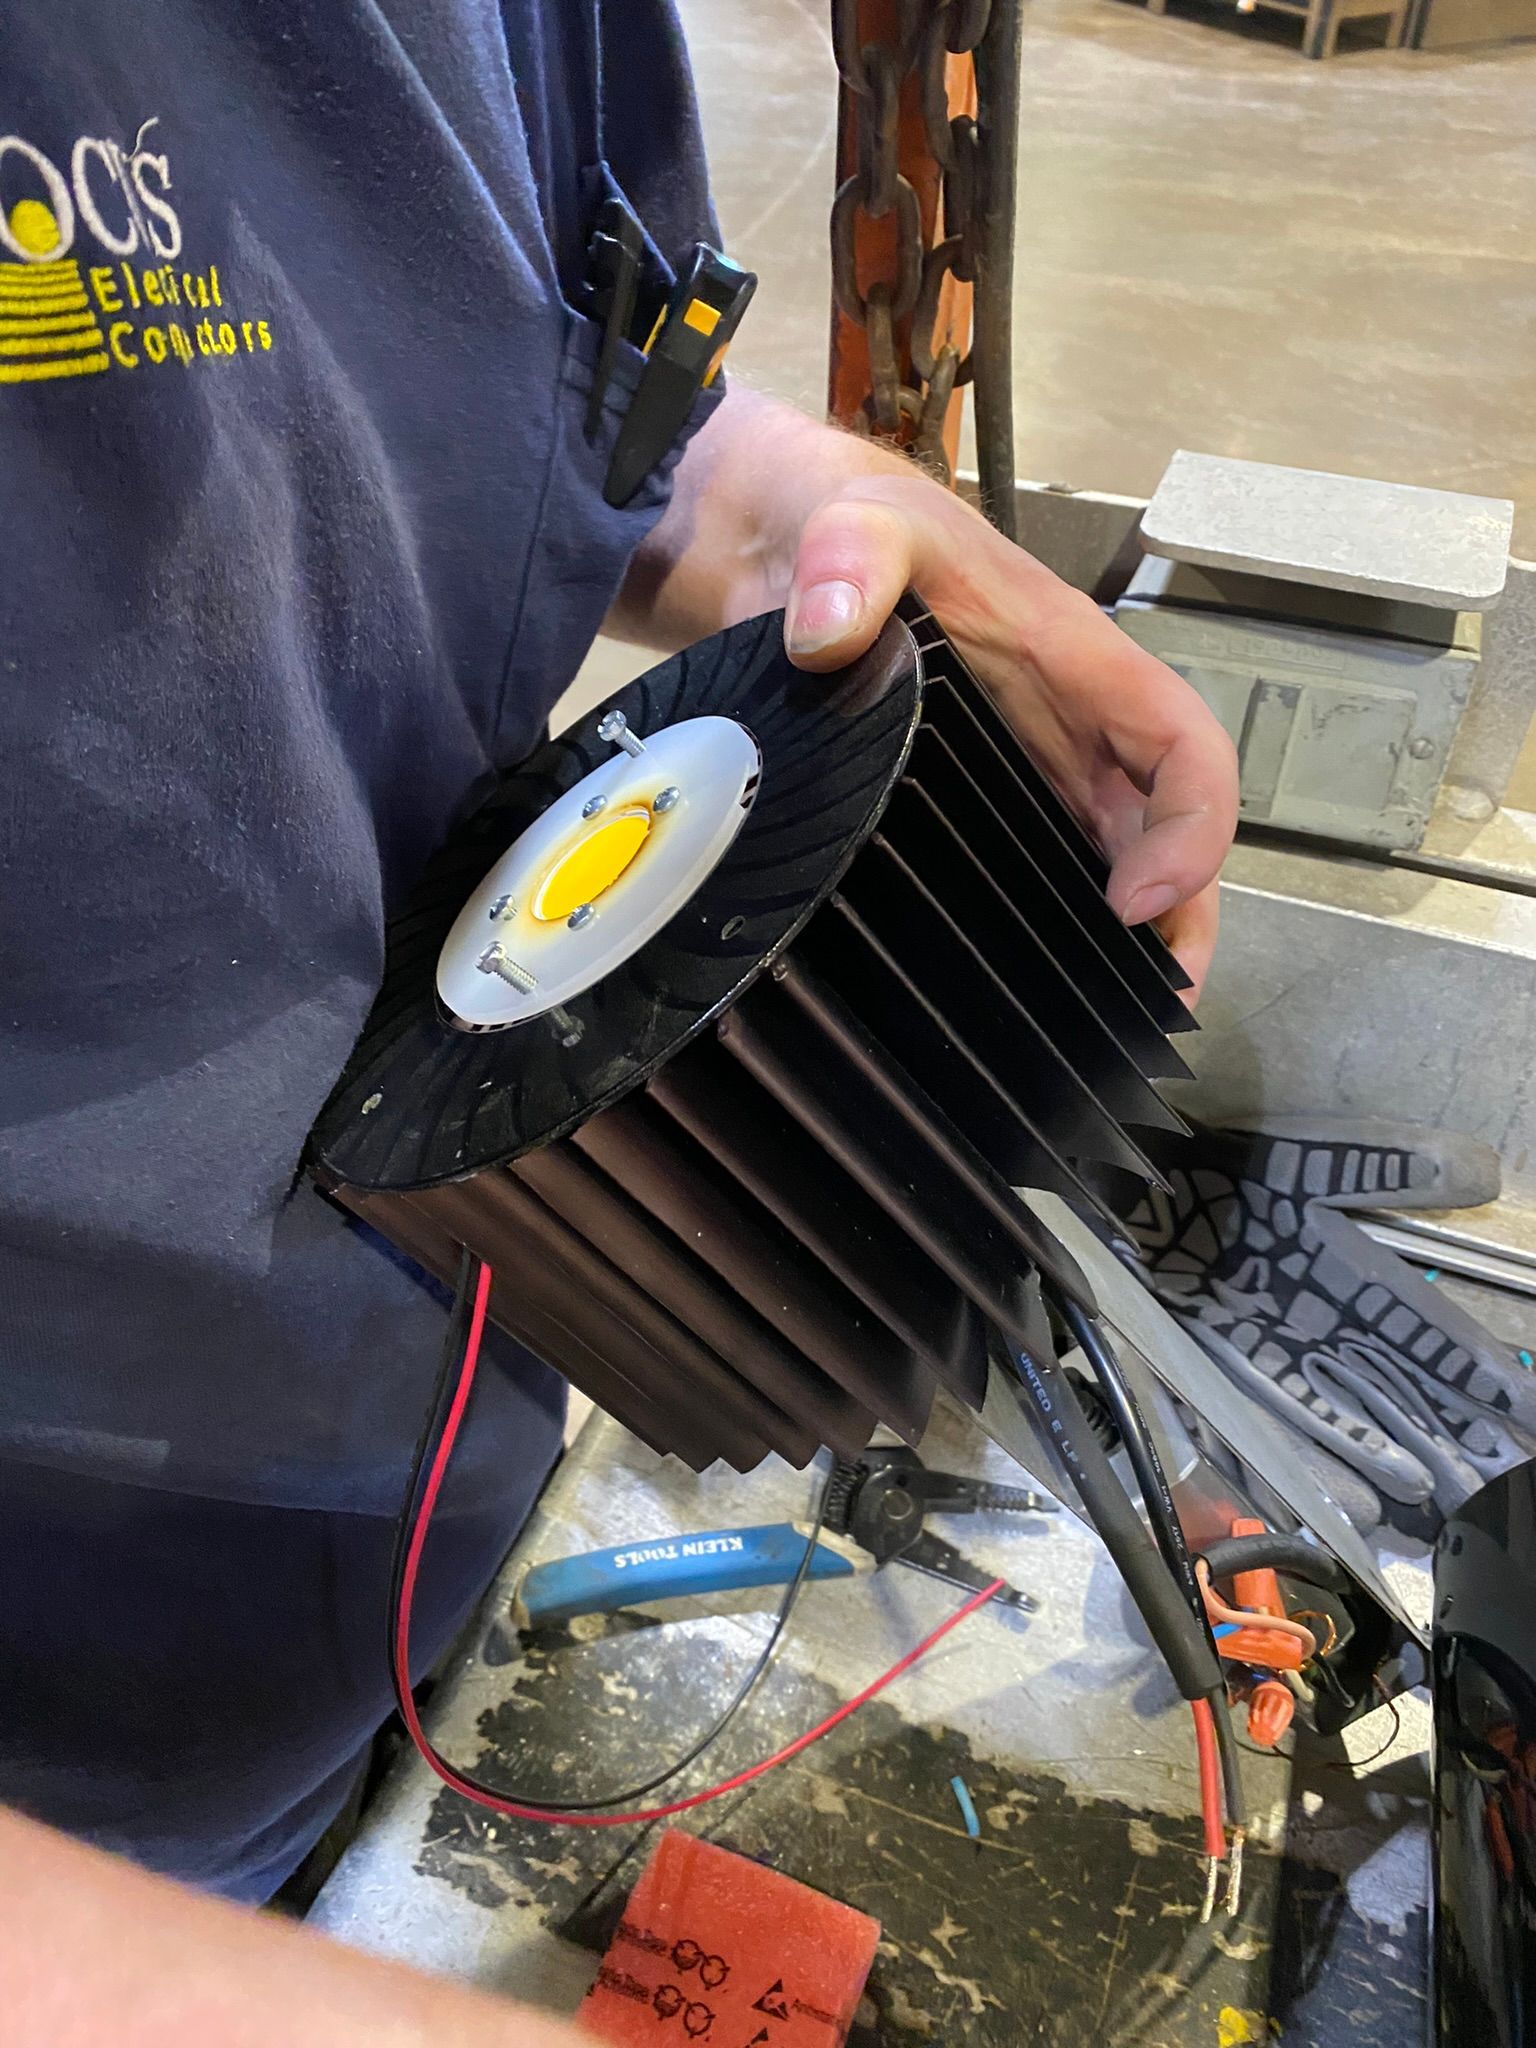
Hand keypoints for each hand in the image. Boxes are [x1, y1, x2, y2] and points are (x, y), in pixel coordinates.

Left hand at [782, 471, 1237, 1001]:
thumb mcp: (854, 526)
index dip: (1191, 828)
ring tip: (1103, 1031)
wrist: (788, 553)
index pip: (1182, 746)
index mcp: (1076, 666)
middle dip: (1180, 922)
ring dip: (1126, 948)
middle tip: (1149, 1010)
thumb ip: (852, 560)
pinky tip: (1026, 998)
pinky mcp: (981, 808)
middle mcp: (1072, 732)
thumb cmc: (852, 532)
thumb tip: (830, 632)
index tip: (1135, 904)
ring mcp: (1031, 776)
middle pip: (1168, 834)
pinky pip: (1043, 877)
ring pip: (1114, 866)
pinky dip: (1054, 938)